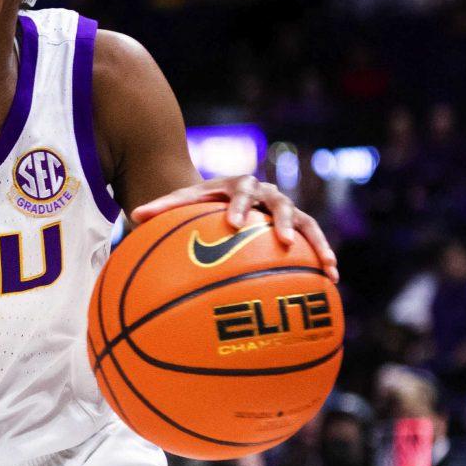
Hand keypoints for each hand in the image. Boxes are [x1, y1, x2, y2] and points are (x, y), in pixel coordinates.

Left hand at [130, 175, 339, 280]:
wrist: (230, 193)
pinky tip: (332, 280)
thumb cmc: (203, 203)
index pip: (239, 191)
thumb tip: (134, 216)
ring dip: (315, 242)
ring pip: (305, 221)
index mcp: (237, 185)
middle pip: (277, 202)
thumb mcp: (183, 203)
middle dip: (278, 221)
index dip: (239, 207)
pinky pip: (315, 240)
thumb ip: (162, 209)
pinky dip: (324, 256)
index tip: (233, 225)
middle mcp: (266, 193)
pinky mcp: (299, 224)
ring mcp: (285, 209)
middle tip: (277, 241)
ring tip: (325, 265)